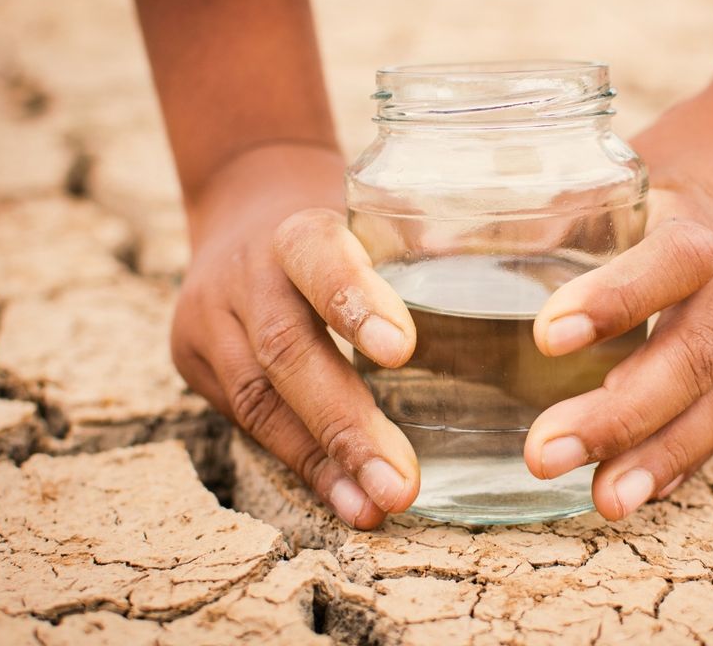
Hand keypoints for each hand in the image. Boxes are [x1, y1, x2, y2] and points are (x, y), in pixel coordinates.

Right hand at [171, 143, 419, 528]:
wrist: (242, 207)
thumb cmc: (338, 225)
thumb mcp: (375, 215)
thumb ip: (426, 251)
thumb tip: (517, 288)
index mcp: (296, 227)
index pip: (317, 257)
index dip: (353, 301)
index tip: (402, 350)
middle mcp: (245, 273)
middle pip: (286, 350)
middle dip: (346, 422)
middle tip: (401, 482)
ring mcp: (211, 320)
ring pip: (260, 401)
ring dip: (324, 463)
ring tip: (376, 506)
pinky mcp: (195, 361)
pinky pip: (249, 423)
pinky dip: (305, 465)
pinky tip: (347, 500)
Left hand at [524, 70, 712, 518]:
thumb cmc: (691, 154)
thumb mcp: (630, 162)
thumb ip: (553, 208)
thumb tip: (438, 246)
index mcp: (706, 217)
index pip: (670, 262)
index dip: (615, 301)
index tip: (545, 338)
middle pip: (692, 357)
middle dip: (619, 414)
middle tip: (542, 453)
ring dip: (657, 456)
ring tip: (602, 501)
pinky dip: (687, 456)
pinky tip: (641, 490)